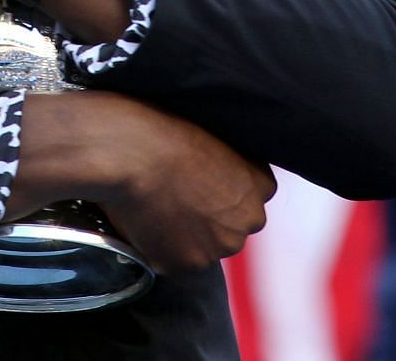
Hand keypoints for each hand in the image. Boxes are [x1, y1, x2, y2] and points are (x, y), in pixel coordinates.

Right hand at [96, 103, 275, 273]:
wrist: (134, 154)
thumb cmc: (168, 131)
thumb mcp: (216, 135)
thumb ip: (230, 161)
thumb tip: (217, 173)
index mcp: (260, 186)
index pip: (252, 194)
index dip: (224, 188)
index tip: (201, 180)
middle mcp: (247, 222)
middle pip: (230, 227)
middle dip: (209, 218)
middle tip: (177, 196)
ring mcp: (216, 248)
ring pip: (202, 247)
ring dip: (185, 236)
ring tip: (156, 208)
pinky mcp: (183, 266)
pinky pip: (172, 260)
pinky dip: (159, 248)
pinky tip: (144, 222)